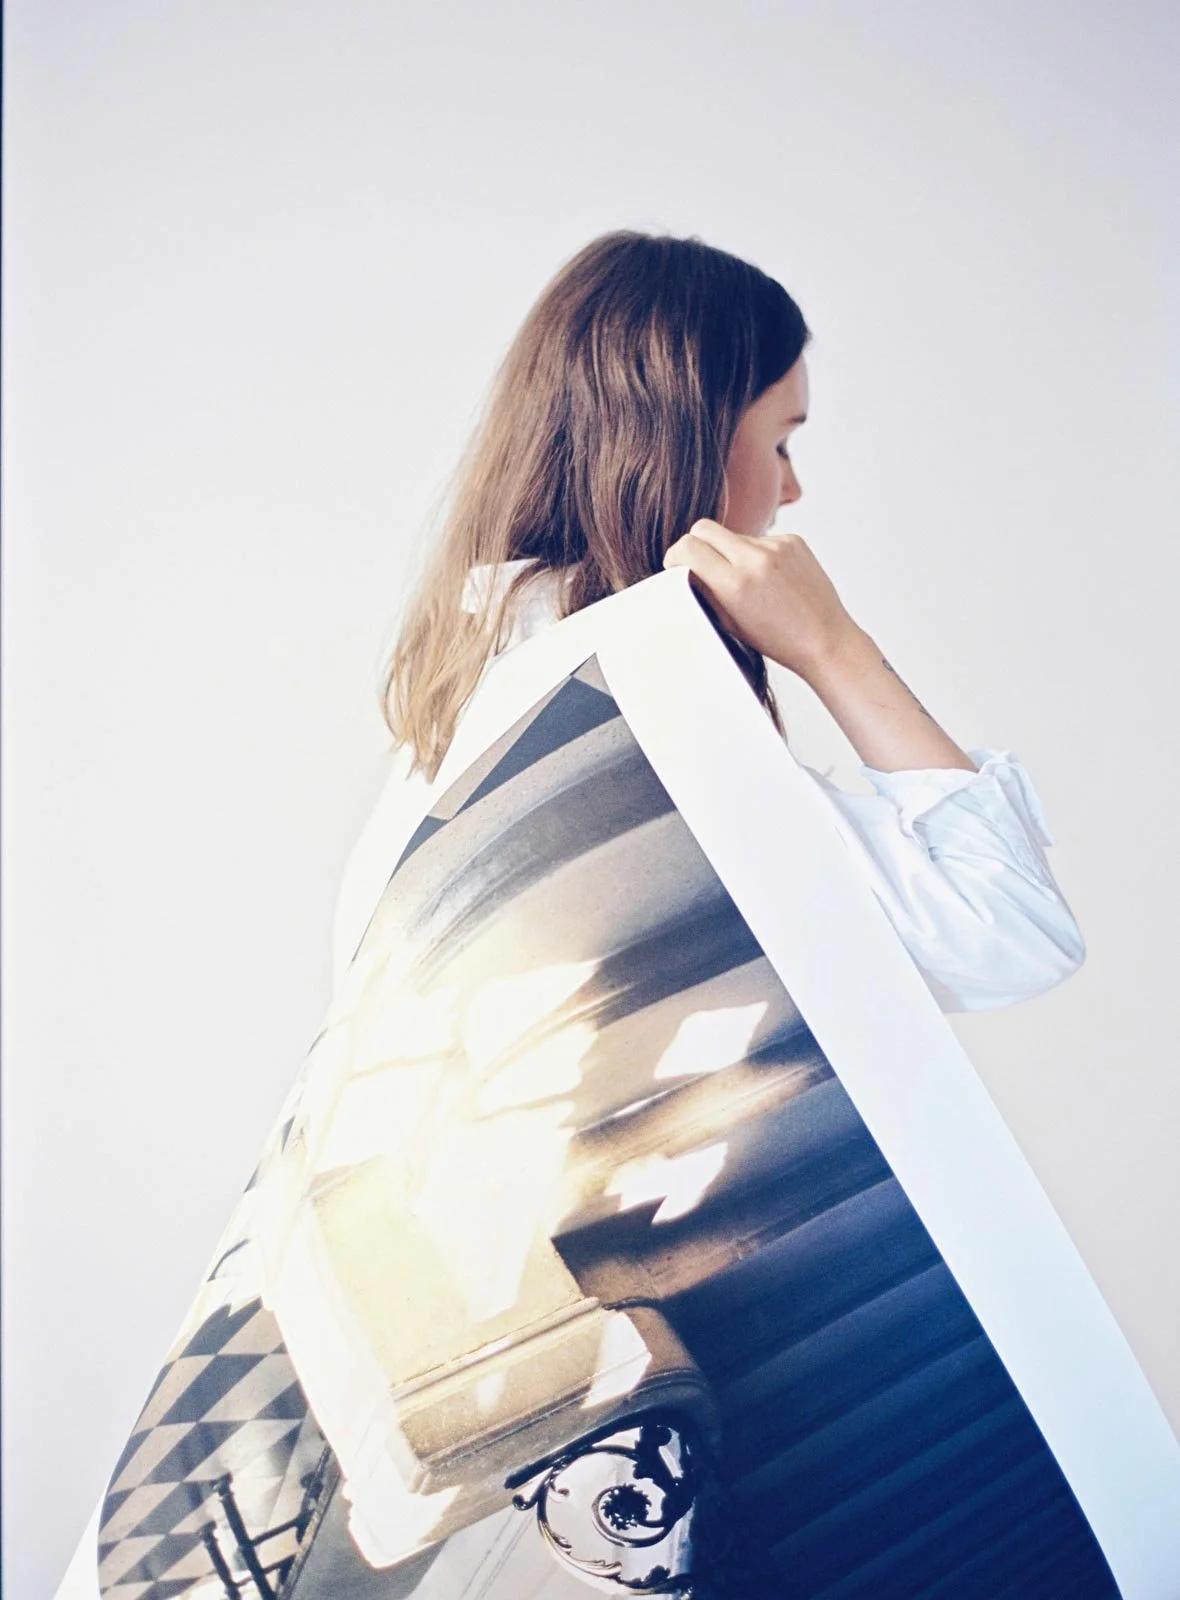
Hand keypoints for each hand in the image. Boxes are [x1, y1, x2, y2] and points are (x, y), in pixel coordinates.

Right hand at [662, 519, 862, 680]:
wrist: (825, 639)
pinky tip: (770, 578)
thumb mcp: (730, 621)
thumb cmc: (777, 640)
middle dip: (696, 544)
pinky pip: (760, 539)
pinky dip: (756, 554)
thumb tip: (686, 567)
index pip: (688, 546)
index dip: (675, 555)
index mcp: (735, 584)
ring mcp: (777, 546)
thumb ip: (704, 590)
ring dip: (730, 551)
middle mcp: (755, 559)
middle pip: (704, 528)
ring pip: (733, 534)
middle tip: (700, 564)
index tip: (677, 565)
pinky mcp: (793, 540)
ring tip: (747, 582)